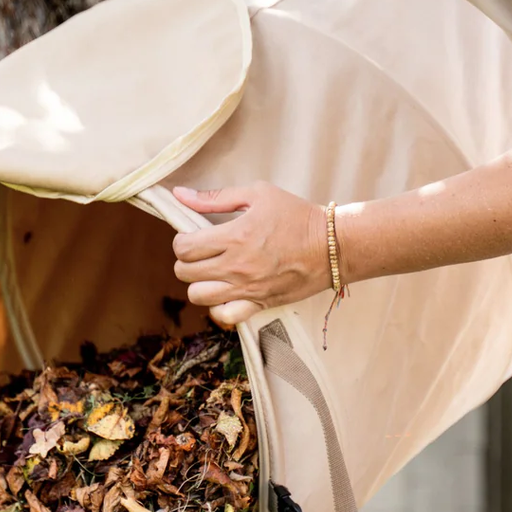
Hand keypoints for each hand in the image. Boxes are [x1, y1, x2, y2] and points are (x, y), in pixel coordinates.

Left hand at [171, 183, 330, 326]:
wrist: (331, 246)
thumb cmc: (296, 216)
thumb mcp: (257, 194)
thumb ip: (215, 197)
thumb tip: (180, 195)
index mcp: (235, 236)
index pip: (185, 247)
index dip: (181, 242)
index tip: (191, 237)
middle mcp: (237, 266)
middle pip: (186, 273)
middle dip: (186, 262)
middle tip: (200, 255)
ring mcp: (247, 289)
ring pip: (199, 297)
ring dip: (198, 285)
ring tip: (211, 274)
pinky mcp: (259, 304)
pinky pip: (225, 316)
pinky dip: (218, 308)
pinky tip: (224, 295)